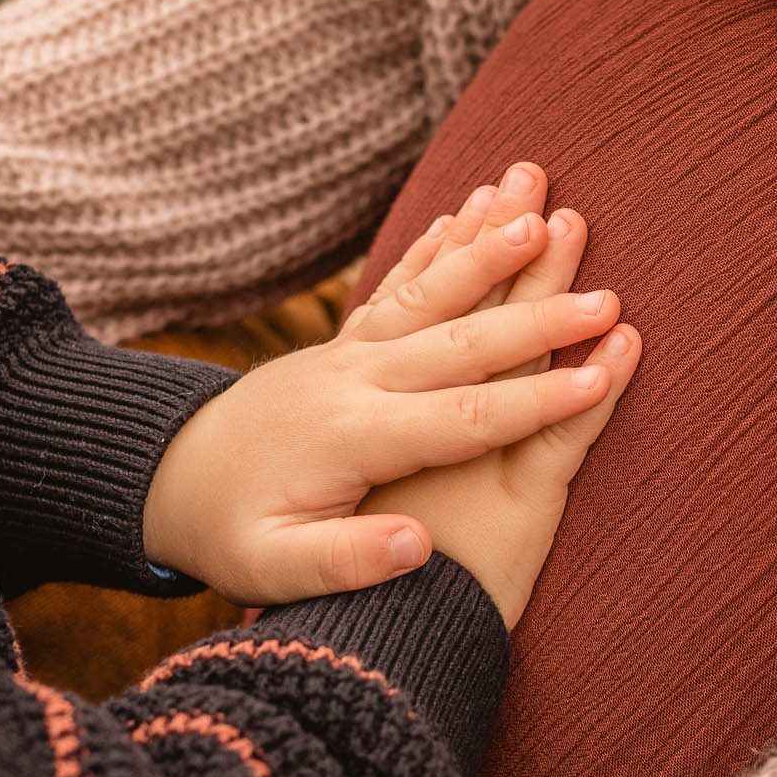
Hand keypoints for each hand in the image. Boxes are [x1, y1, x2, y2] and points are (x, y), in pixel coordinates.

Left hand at [143, 165, 620, 604]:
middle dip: (537, 317)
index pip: (461, 417)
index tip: (602, 374)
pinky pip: (399, 285)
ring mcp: (345, 352)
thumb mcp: (272, 567)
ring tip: (549, 208)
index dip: (536, 398)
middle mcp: (352, 381)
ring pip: (430, 294)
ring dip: (490, 251)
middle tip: (610, 291)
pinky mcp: (340, 341)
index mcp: (350, 438)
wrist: (165, 478)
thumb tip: (417, 548)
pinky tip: (478, 209)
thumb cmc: (226, 533)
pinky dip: (442, 246)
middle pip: (459, 343)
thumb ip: (344, 561)